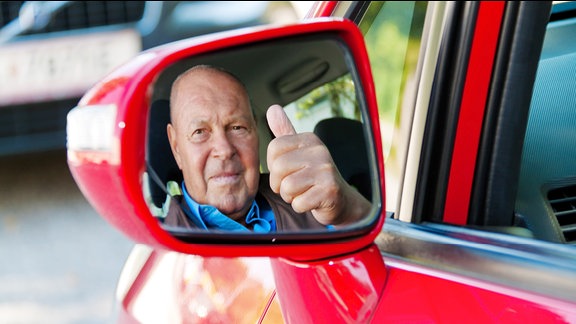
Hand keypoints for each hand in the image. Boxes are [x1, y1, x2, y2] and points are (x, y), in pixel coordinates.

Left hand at [266, 104, 370, 225]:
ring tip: (304, 193)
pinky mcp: (329, 191)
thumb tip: (273, 108)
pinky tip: (312, 201)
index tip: (288, 171)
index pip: (273, 148)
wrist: (341, 201)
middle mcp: (319, 151)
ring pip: (287, 187)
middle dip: (280, 184)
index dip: (274, 166)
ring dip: (290, 196)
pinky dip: (301, 206)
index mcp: (309, 139)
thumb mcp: (299, 152)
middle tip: (295, 186)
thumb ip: (285, 131)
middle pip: (277, 168)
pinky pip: (298, 203)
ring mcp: (326, 171)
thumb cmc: (314, 177)